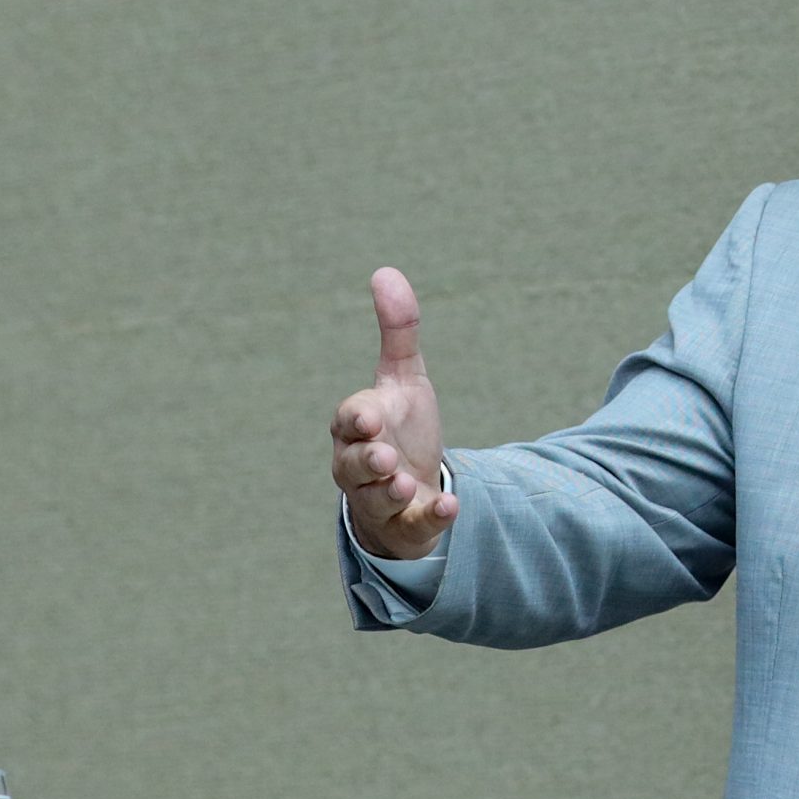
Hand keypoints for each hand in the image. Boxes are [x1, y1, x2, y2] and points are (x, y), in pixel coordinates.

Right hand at [330, 267, 456, 560]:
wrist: (410, 489)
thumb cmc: (399, 427)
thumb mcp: (404, 378)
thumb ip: (398, 332)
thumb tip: (385, 271)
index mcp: (357, 427)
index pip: (348, 419)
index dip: (356, 418)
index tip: (369, 415)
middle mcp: (359, 465)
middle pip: (354, 464)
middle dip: (369, 459)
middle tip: (386, 455)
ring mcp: (381, 498)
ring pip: (376, 498)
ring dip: (391, 490)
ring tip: (406, 481)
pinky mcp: (406, 526)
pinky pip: (413, 526)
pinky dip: (431, 517)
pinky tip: (450, 506)